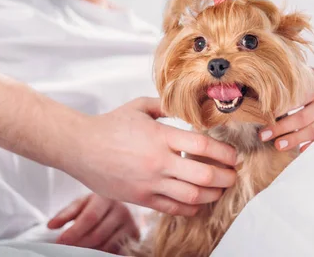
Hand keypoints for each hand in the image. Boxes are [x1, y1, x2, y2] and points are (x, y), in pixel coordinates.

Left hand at [47, 193, 138, 253]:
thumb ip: (65, 215)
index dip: (74, 231)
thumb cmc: (96, 205)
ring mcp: (130, 223)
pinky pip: (117, 250)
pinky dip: (104, 251)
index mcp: (106, 197)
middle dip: (80, 244)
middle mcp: (121, 209)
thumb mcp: (80, 205)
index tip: (60, 241)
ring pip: (107, 245)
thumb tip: (51, 225)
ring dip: (91, 249)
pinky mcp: (135, 235)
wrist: (120, 204)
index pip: (90, 217)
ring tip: (82, 246)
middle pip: (98, 234)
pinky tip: (96, 247)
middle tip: (68, 248)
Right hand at [65, 97, 237, 216]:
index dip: (225, 153)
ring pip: (192, 196)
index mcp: (160, 136)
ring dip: (212, 195)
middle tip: (232, 175)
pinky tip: (197, 202)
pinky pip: (173, 208)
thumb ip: (165, 106)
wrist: (80, 147)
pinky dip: (190, 208)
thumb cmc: (109, 125)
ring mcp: (150, 182)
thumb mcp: (139, 107)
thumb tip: (186, 107)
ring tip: (219, 189)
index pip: (203, 147)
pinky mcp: (141, 198)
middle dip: (225, 178)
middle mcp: (158, 161)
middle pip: (204, 176)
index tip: (233, 156)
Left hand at [260, 69, 313, 151]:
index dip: (281, 105)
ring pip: (310, 132)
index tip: (264, 111)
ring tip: (278, 146)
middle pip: (300, 118)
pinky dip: (312, 146)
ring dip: (293, 140)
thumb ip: (299, 77)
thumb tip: (273, 72)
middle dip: (281, 127)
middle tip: (263, 134)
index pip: (296, 98)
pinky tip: (300, 152)